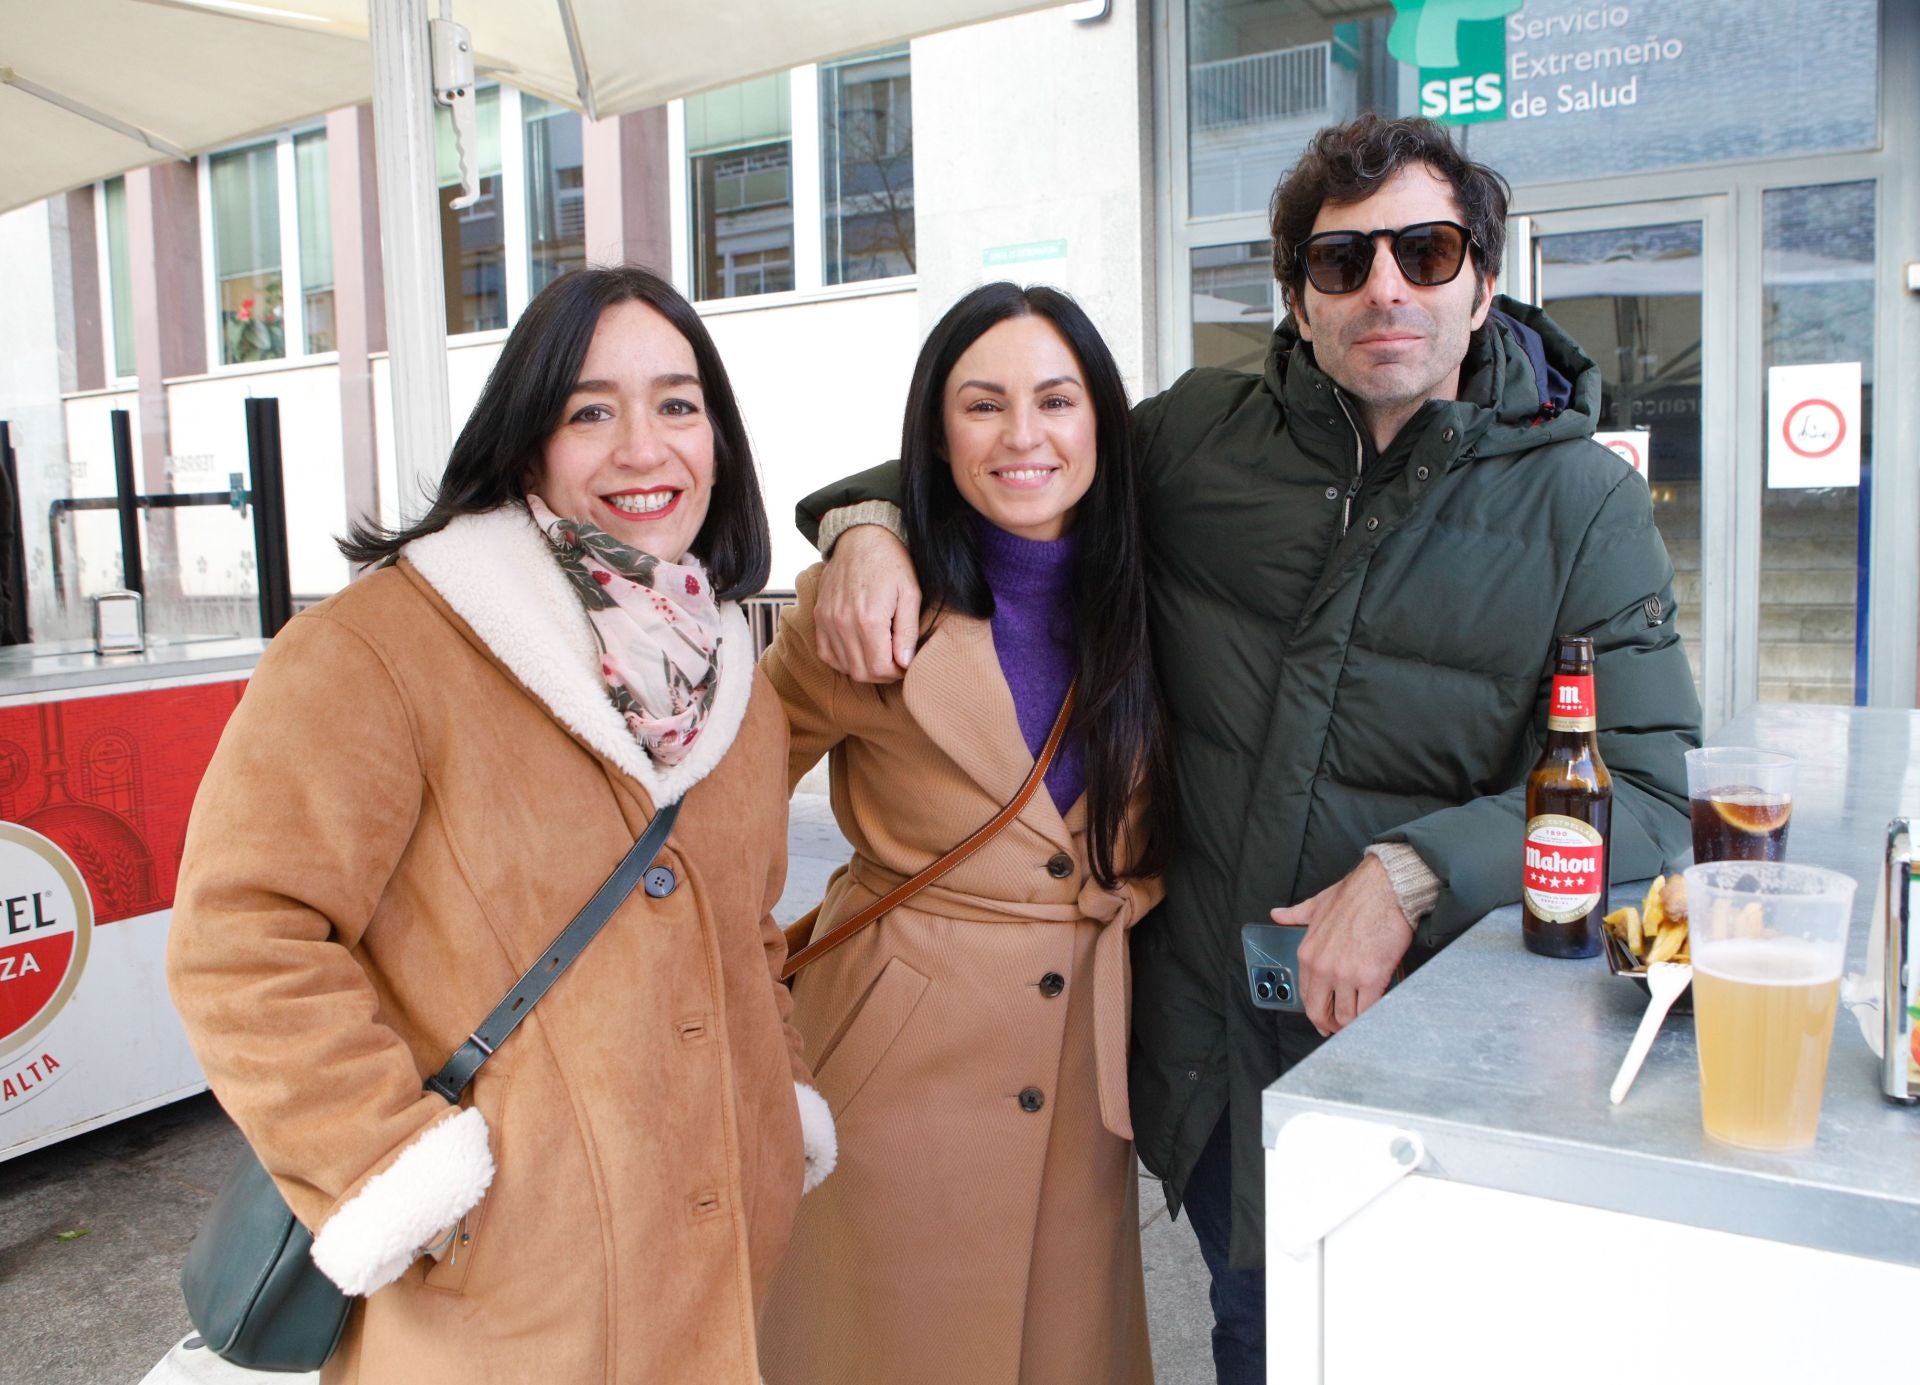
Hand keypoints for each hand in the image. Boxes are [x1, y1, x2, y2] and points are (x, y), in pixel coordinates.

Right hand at [814, 526, 919, 682]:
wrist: (860, 537)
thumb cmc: (891, 563)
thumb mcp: (910, 593)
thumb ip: (907, 631)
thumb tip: (905, 662)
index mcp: (869, 619)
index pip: (881, 668)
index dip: (896, 673)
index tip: (905, 664)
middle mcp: (843, 623)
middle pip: (862, 672)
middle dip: (882, 674)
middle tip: (895, 662)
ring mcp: (827, 621)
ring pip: (844, 666)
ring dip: (863, 668)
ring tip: (879, 655)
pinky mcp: (819, 616)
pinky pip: (826, 653)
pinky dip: (842, 660)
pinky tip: (858, 650)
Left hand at [1269, 855, 1412, 1037]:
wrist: (1384, 887)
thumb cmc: (1355, 894)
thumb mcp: (1316, 904)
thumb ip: (1295, 914)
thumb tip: (1277, 914)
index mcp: (1307, 954)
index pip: (1306, 996)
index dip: (1317, 1013)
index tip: (1325, 1018)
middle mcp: (1322, 968)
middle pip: (1320, 1013)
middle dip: (1331, 1025)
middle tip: (1341, 1028)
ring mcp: (1346, 975)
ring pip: (1345, 1017)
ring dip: (1353, 1024)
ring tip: (1362, 1021)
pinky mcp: (1371, 977)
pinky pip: (1367, 1010)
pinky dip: (1371, 1017)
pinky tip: (1376, 1014)